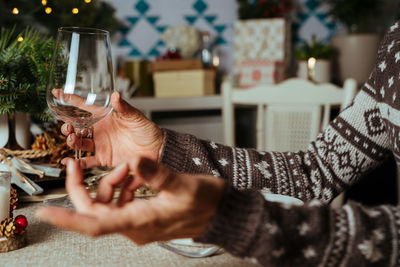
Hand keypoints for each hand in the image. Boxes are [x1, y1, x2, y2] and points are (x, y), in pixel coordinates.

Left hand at [36, 158, 225, 243]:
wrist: (221, 213)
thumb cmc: (206, 203)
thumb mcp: (183, 185)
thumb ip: (157, 174)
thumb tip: (135, 161)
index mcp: (140, 221)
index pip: (95, 223)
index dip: (68, 218)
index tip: (46, 212)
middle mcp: (134, 227)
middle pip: (94, 210)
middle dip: (86, 185)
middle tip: (81, 164)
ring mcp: (138, 224)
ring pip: (107, 205)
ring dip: (109, 183)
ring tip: (128, 167)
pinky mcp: (143, 217)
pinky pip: (119, 204)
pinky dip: (120, 188)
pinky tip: (133, 177)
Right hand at [61, 91, 163, 169]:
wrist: (156, 151)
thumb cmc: (148, 131)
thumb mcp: (136, 117)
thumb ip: (124, 108)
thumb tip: (116, 95)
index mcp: (106, 116)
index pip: (85, 106)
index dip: (71, 99)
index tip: (57, 93)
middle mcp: (100, 130)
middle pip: (77, 125)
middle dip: (68, 125)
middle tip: (68, 127)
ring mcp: (100, 144)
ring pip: (79, 142)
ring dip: (72, 140)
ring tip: (73, 139)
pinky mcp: (103, 158)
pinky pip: (86, 161)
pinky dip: (77, 162)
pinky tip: (69, 161)